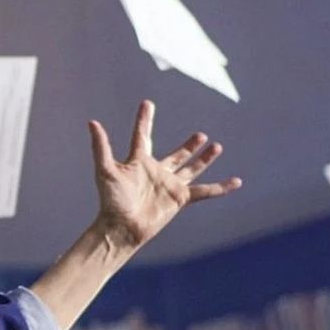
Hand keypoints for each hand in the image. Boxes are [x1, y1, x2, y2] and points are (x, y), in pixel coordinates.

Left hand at [88, 100, 241, 250]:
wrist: (121, 226)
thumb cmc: (111, 199)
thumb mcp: (104, 169)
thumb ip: (101, 146)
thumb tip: (92, 122)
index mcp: (138, 161)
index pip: (142, 135)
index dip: (144, 120)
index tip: (148, 103)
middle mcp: (156, 171)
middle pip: (176, 155)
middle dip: (188, 145)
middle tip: (200, 134)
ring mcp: (169, 185)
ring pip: (191, 168)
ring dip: (203, 158)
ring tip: (216, 146)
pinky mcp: (179, 198)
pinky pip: (205, 191)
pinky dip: (221, 187)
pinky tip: (236, 181)